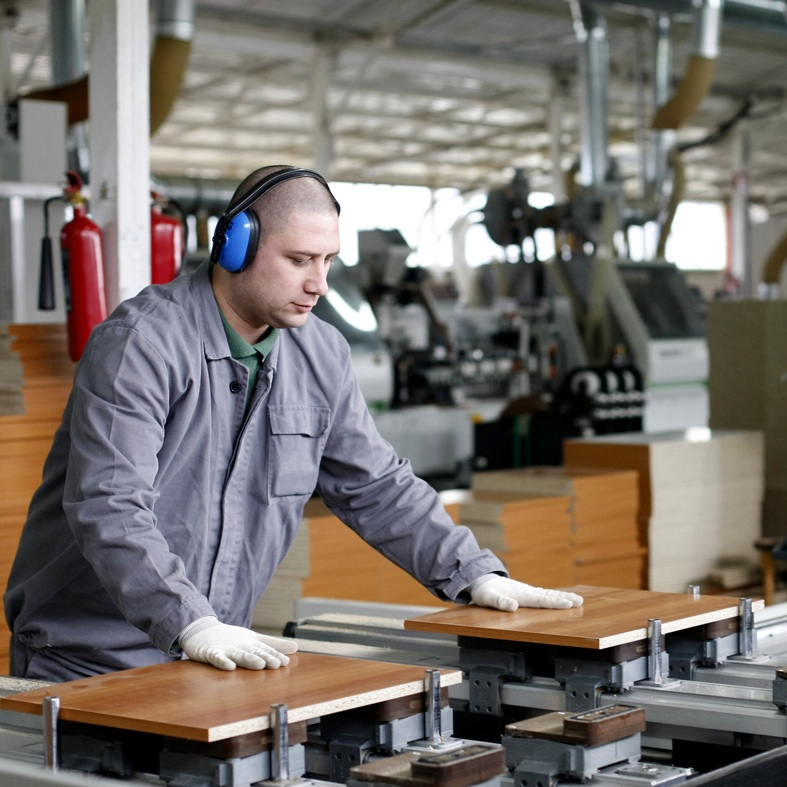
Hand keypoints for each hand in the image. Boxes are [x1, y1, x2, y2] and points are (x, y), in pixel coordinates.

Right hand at [179, 617, 297, 670]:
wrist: (202, 630)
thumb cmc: (231, 638)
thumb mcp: (253, 639)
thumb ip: (274, 644)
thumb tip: (296, 647)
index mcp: (251, 642)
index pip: (265, 649)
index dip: (275, 655)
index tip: (286, 662)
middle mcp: (241, 645)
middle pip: (254, 652)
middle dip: (266, 657)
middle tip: (277, 664)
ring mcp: (226, 648)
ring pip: (239, 655)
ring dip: (249, 659)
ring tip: (259, 664)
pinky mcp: (210, 652)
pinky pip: (216, 658)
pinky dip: (222, 661)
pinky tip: (229, 667)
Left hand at [469, 574, 583, 611]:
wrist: (480, 580)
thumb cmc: (483, 591)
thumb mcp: (487, 598)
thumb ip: (500, 602)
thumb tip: (514, 606)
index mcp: (521, 594)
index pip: (541, 600)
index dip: (556, 602)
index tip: (569, 604)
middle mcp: (526, 592)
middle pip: (549, 596)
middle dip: (565, 599)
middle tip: (580, 601)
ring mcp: (526, 591)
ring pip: (548, 594)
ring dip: (562, 597)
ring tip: (577, 599)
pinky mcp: (524, 593)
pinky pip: (542, 594)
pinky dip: (553, 595)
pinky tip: (559, 597)